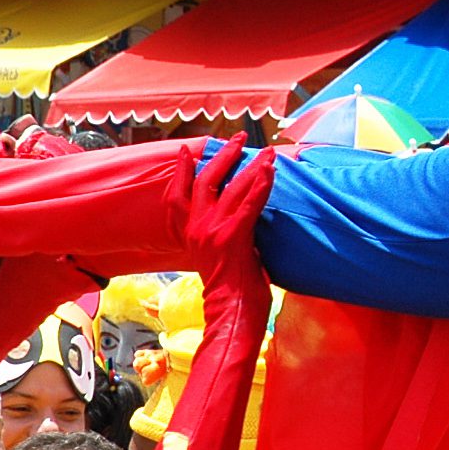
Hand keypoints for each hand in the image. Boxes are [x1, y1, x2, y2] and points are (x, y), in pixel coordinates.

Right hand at [183, 136, 276, 293]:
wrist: (231, 312)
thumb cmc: (231, 289)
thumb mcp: (217, 256)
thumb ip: (219, 234)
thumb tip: (236, 217)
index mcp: (189, 234)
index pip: (176, 196)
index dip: (181, 172)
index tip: (185, 151)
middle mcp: (197, 229)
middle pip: (204, 181)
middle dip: (221, 156)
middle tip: (237, 137)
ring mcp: (214, 231)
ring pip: (231, 187)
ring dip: (250, 164)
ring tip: (266, 149)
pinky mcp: (234, 236)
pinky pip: (250, 202)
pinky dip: (262, 184)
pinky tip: (271, 169)